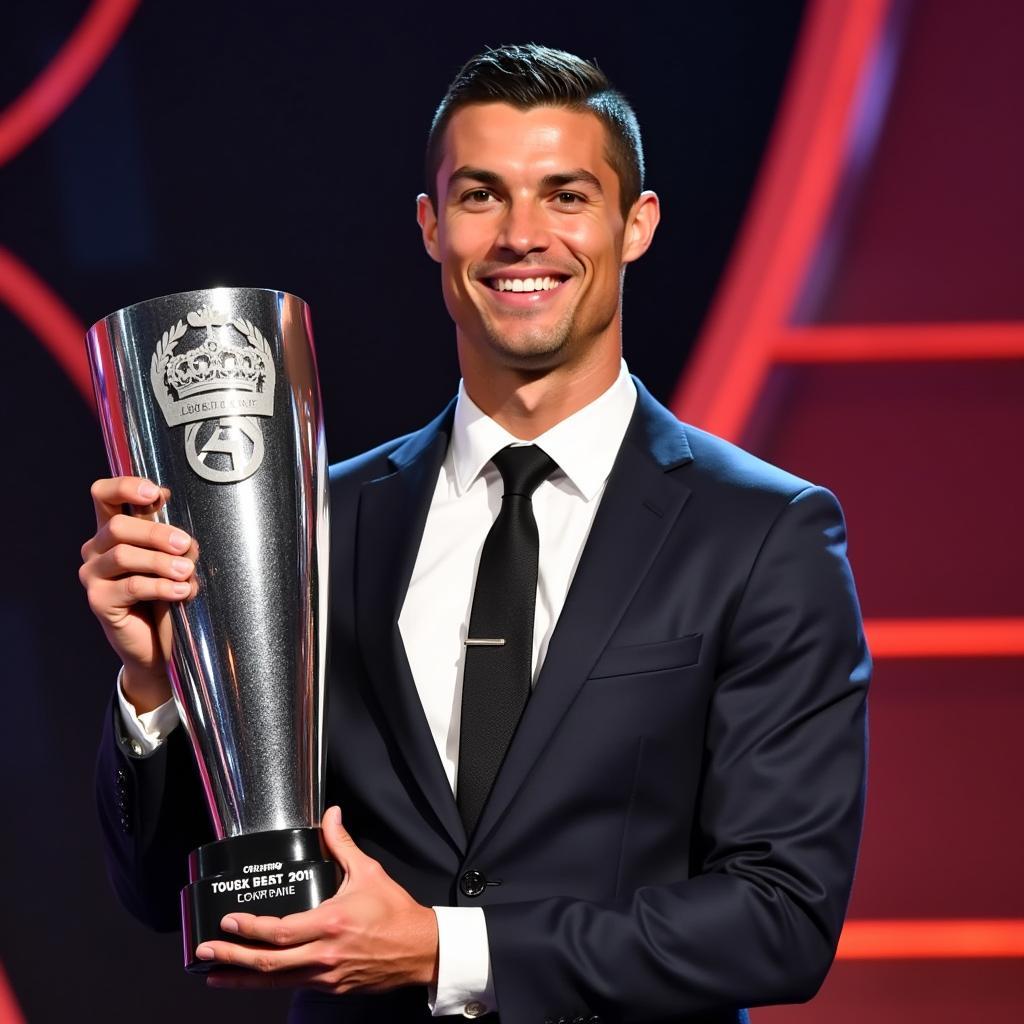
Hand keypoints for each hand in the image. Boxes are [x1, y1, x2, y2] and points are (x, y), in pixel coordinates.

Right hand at [78, 476, 197, 712]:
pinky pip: (131, 586)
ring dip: (161, 562)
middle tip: (186, 545)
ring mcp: (93, 575)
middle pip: (119, 526)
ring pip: (124, 555)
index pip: (103, 494)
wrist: (160, 643)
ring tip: (188, 572)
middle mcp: (96, 549)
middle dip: (156, 532)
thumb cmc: (168, 594)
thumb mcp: (174, 560)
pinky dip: (161, 586)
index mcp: (113, 530)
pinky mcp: (98, 600)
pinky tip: (182, 591)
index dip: (125, 487)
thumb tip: (185, 534)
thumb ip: (175, 541)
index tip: (156, 493)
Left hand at [196, 806, 438, 992]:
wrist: (420, 949)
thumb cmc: (395, 913)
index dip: (249, 928)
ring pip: (275, 982)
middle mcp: (324, 955)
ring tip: (215, 974)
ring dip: (241, 978)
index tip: (229, 920)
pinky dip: (269, 983)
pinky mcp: (332, 988)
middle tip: (206, 952)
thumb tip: (331, 815)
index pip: (279, 931)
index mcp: (330, 924)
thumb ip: (342, 844)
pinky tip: (253, 979)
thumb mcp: (368, 872)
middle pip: (267, 964)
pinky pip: (293, 986)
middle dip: (231, 959)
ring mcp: (326, 976)